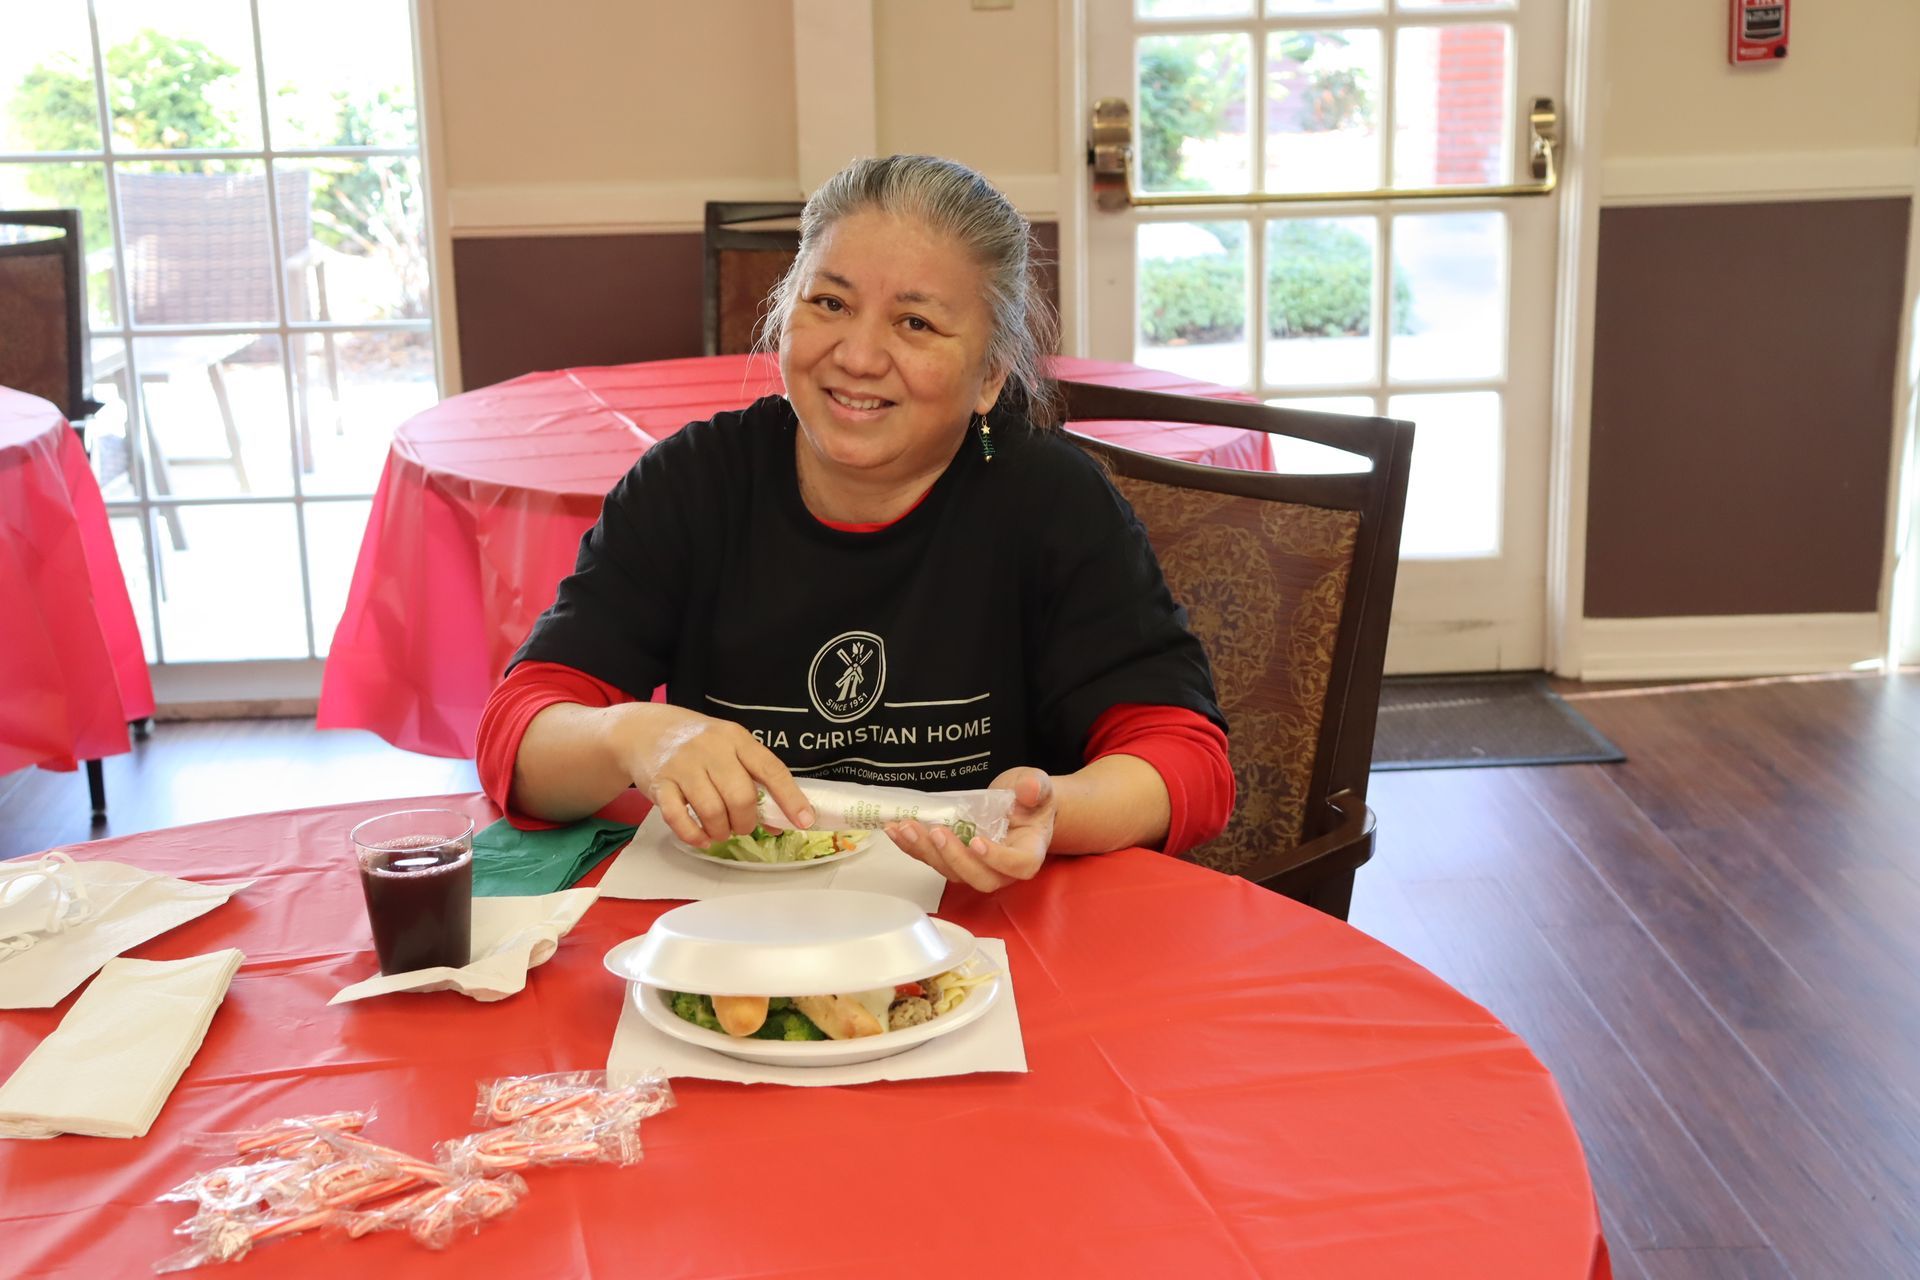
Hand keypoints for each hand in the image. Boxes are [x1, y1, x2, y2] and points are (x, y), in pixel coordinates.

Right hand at [608, 704, 813, 846]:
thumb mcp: (729, 750)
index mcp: (737, 738)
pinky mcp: (660, 784)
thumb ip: (754, 780)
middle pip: (741, 797)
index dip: (791, 798)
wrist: (644, 730)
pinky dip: (694, 835)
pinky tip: (701, 837)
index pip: (771, 770)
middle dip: (747, 822)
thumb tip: (780, 822)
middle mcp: (711, 749)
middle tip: (742, 826)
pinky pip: (679, 819)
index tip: (804, 821)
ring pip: (712, 811)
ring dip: (721, 831)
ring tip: (721, 831)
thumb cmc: (697, 743)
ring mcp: (683, 765)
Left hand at [886, 768, 1053, 893]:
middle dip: (954, 858)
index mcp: (1028, 852)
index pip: (1018, 866)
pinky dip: (913, 847)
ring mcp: (977, 867)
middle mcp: (1003, 869)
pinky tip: (896, 830)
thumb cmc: (1030, 800)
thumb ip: (1036, 787)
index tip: (977, 842)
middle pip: (980, 878)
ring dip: (926, 852)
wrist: (1018, 805)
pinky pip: (934, 860)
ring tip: (907, 828)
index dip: (997, 859)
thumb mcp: (1037, 785)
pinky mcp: (955, 860)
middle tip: (936, 832)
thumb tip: (1029, 790)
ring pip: (952, 872)